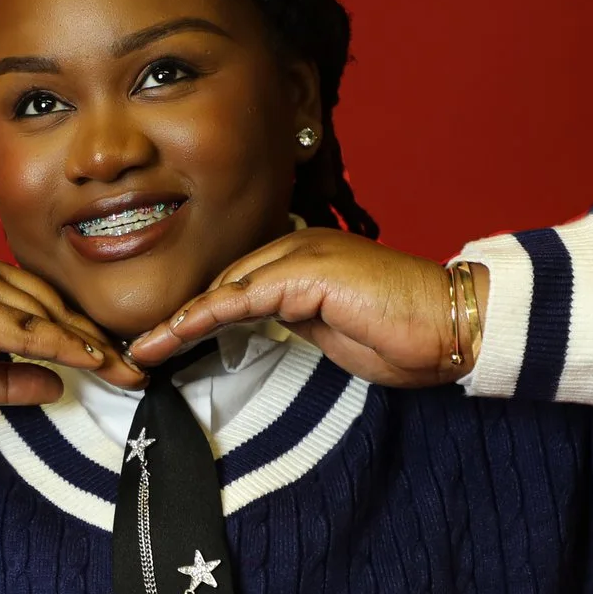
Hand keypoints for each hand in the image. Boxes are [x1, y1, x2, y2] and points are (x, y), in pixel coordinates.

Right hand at [0, 254, 145, 412]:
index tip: (113, 359)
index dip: (79, 331)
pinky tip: (93, 362)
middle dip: (97, 336)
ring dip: (92, 342)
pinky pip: (25, 328)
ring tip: (128, 369)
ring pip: (46, 312)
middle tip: (138, 366)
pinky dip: (64, 345)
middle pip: (53, 302)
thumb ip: (6, 376)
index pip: (40, 302)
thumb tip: (57, 384)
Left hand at [122, 231, 483, 388]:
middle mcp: (299, 245)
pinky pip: (241, 298)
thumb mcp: (333, 330)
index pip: (238, 283)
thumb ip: (296, 319)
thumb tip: (259, 326)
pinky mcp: (306, 274)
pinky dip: (203, 317)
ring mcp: (302, 254)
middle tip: (140, 347)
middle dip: (179, 315)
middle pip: (222, 281)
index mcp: (306, 255)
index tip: (165, 340)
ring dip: (179, 320)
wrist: (453, 325)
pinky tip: (172, 334)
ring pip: (224, 288)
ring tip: (142, 348)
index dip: (199, 312)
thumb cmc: (405, 334)